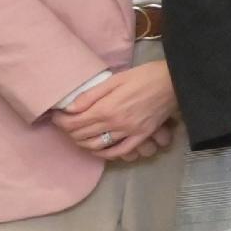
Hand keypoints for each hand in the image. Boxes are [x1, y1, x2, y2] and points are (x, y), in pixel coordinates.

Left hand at [50, 62, 178, 161]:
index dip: (60, 121)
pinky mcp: (141, 137)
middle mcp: (115, 124)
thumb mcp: (114, 79)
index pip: (74, 122)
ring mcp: (129, 133)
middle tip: (66, 124)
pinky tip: (98, 150)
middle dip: (68, 131)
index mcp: (106, 108)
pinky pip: (120, 152)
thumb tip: (69, 108)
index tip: (57, 116)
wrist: (174, 82)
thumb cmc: (143, 76)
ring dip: (82, 143)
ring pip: (97, 146)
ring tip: (78, 135)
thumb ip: (90, 95)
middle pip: (82, 135)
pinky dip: (105, 154)